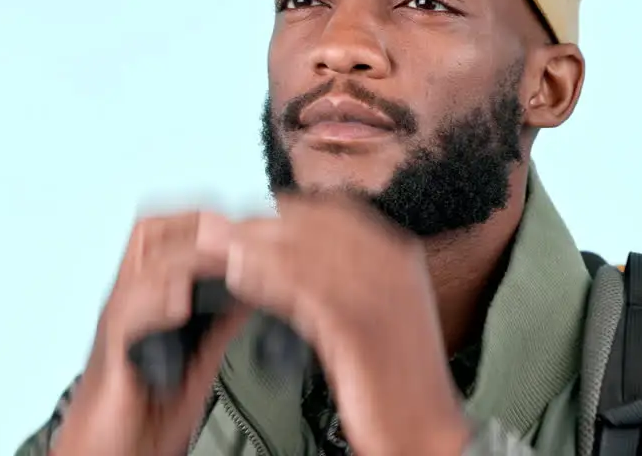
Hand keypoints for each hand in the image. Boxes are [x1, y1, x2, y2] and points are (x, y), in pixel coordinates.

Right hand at [52, 211, 246, 455]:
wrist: (112, 450)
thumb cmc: (147, 406)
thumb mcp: (200, 353)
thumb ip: (222, 318)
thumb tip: (256, 288)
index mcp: (152, 296)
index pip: (170, 231)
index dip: (207, 218)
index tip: (247, 218)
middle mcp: (131, 300)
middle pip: (149, 233)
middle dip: (194, 225)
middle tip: (234, 227)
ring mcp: (117, 324)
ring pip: (142, 269)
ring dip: (184, 257)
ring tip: (220, 255)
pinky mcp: (107, 354)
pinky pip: (124, 318)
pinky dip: (154, 304)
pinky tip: (181, 303)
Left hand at [203, 193, 472, 455]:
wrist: (423, 430)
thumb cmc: (393, 378)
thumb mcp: (370, 310)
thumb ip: (337, 277)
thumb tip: (286, 252)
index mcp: (400, 254)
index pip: (336, 213)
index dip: (286, 212)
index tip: (249, 218)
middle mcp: (394, 264)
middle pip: (315, 226)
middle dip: (263, 226)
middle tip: (219, 230)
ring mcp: (381, 291)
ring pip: (305, 254)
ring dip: (255, 249)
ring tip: (219, 252)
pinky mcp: (361, 324)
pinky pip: (304, 290)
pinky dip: (267, 281)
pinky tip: (241, 280)